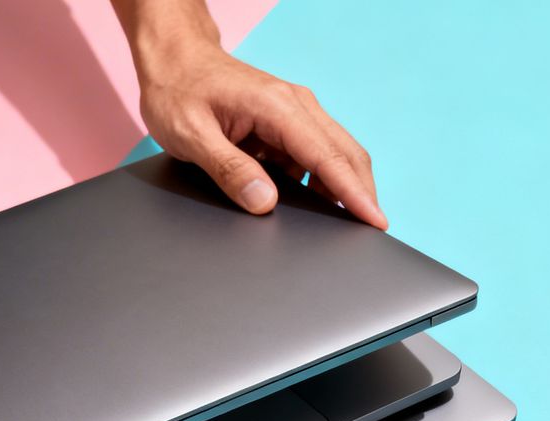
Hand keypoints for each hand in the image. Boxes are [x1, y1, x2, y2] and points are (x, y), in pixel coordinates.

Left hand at [137, 44, 386, 228]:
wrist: (174, 60)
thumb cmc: (178, 91)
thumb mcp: (191, 135)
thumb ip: (229, 169)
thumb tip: (264, 202)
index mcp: (277, 106)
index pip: (327, 155)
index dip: (353, 192)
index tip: (374, 221)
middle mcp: (295, 105)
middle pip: (346, 153)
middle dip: (362, 193)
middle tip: (372, 233)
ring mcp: (293, 113)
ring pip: (334, 154)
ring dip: (341, 188)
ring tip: (342, 228)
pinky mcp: (285, 123)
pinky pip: (312, 155)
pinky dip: (318, 180)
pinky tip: (311, 205)